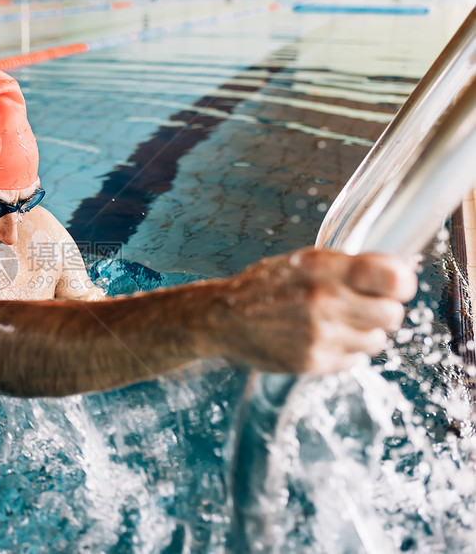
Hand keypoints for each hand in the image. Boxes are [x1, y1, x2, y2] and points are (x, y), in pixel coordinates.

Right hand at [214, 248, 416, 373]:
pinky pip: (354, 360)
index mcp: (324, 268)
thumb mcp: (303, 261)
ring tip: (337, 324)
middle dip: (383, 311)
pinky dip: (345, 351)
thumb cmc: (264, 286)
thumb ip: (347, 267)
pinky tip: (322, 339)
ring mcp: (320, 335)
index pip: (392, 277)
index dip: (401, 283)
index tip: (395, 285)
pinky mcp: (314, 361)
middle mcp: (324, 301)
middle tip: (365, 307)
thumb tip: (396, 275)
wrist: (223, 319)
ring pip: (377, 341)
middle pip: (392, 314)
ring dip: (364, 333)